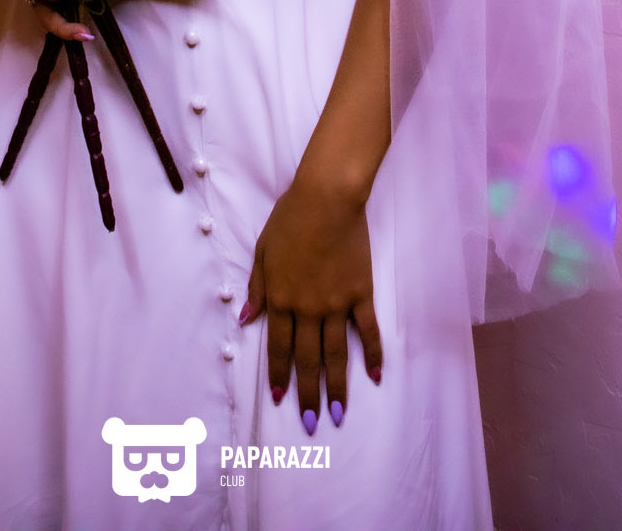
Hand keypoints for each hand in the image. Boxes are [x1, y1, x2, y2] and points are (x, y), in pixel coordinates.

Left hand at [243, 174, 383, 430]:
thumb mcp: (262, 251)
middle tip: (311, 423)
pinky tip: (375, 377)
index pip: (278, 347)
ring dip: (337, 387)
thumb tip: (246, 320)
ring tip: (337, 414)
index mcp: (281, 298)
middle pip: (307, 359)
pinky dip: (373, 355)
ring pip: (336, 354)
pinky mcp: (361, 295)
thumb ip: (256, 288)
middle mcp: (308, 309)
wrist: (327, 198)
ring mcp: (337, 304)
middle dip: (307, 394)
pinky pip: (368, 331)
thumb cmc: (290, 218)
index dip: (278, 375)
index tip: (279, 399)